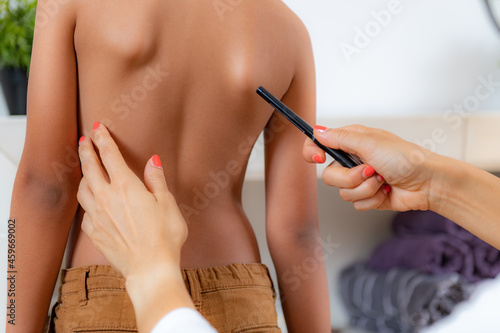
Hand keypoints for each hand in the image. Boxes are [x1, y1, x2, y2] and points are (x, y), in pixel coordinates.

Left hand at [77, 124, 187, 279]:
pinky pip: (85, 211)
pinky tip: (92, 202)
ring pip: (82, 189)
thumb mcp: (167, 203)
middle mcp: (107, 198)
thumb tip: (152, 161)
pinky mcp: (95, 233)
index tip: (97, 128)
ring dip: (82, 175)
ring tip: (85, 170)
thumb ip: (156, 180)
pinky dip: (86, 201)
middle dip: (85, 150)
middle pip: (89, 168)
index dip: (102, 139)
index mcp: (126, 187)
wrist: (150, 268)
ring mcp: (98, 216)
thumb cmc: (164, 236)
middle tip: (83, 140)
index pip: (109, 155)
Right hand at [303, 125, 437, 210]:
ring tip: (382, 180)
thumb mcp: (370, 143)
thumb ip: (340, 138)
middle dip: (350, 177)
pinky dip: (373, 199)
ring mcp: (360, 179)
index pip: (319, 144)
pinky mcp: (368, 196)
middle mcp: (353, 160)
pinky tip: (386, 190)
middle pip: (329, 175)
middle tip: (370, 170)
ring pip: (343, 192)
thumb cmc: (405, 158)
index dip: (313, 152)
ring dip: (366, 188)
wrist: (428, 183)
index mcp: (351, 141)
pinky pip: (356, 203)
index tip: (319, 159)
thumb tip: (317, 131)